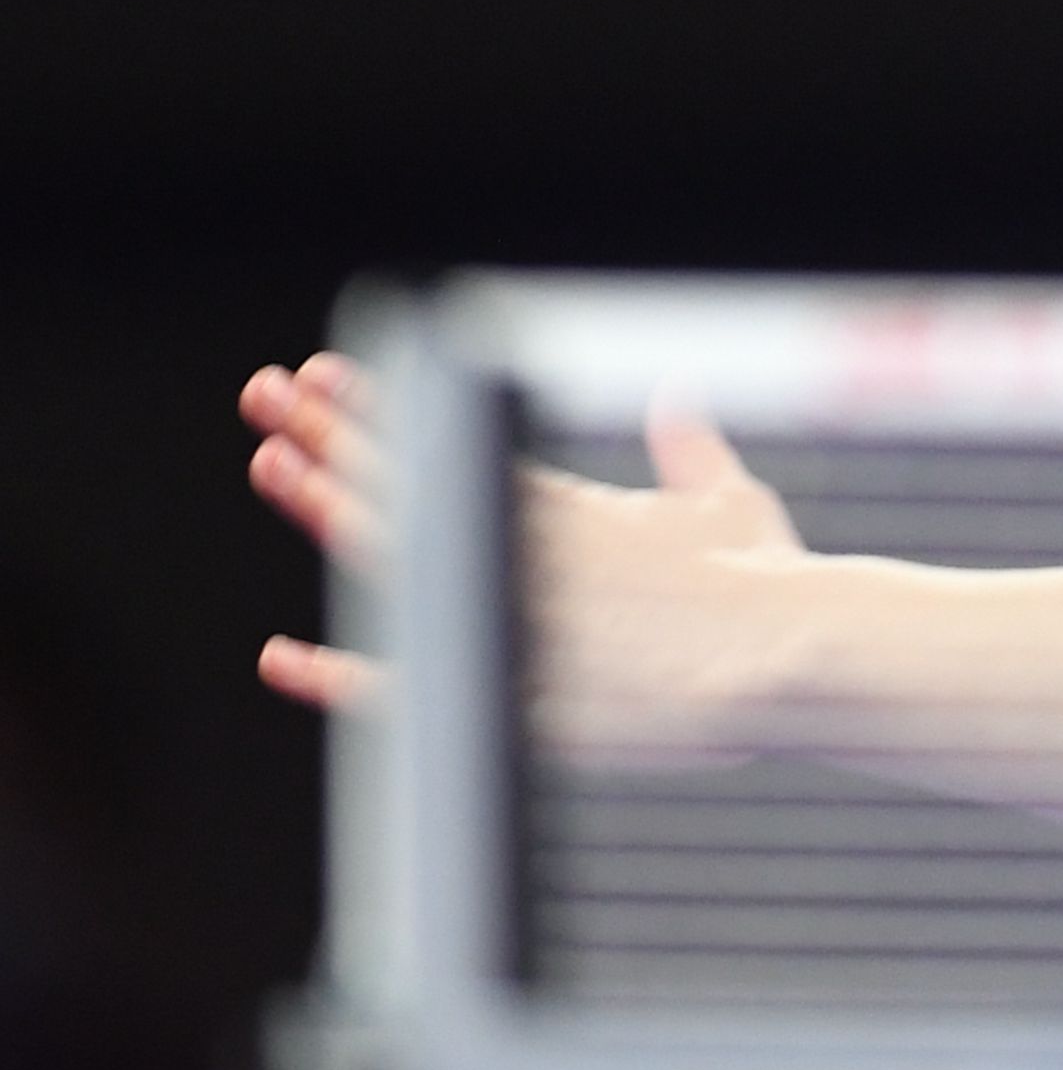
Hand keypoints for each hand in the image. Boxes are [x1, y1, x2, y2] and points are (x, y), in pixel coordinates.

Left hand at [243, 356, 809, 766]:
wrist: (788, 654)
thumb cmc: (767, 580)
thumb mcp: (728, 502)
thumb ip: (690, 449)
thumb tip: (676, 400)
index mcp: (571, 506)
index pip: (454, 444)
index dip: (385, 409)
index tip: (329, 375)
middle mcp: (529, 553)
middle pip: (410, 487)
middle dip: (332, 436)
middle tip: (266, 396)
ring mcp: (516, 620)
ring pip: (401, 564)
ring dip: (328, 509)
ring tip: (270, 465)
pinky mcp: (518, 695)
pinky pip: (415, 688)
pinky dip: (342, 675)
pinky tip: (284, 658)